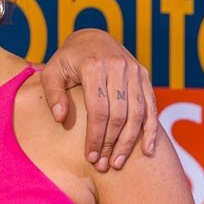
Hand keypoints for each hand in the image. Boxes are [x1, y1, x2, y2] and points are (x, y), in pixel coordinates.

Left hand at [40, 30, 157, 171]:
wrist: (92, 37)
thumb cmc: (67, 59)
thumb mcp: (52, 72)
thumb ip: (53, 94)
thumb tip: (61, 119)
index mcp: (94, 67)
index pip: (98, 109)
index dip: (96, 136)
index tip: (90, 157)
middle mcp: (119, 68)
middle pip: (119, 114)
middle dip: (112, 143)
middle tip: (104, 166)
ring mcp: (135, 72)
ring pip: (138, 113)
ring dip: (129, 142)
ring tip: (119, 163)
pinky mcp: (145, 76)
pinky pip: (151, 106)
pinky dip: (151, 130)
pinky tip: (147, 151)